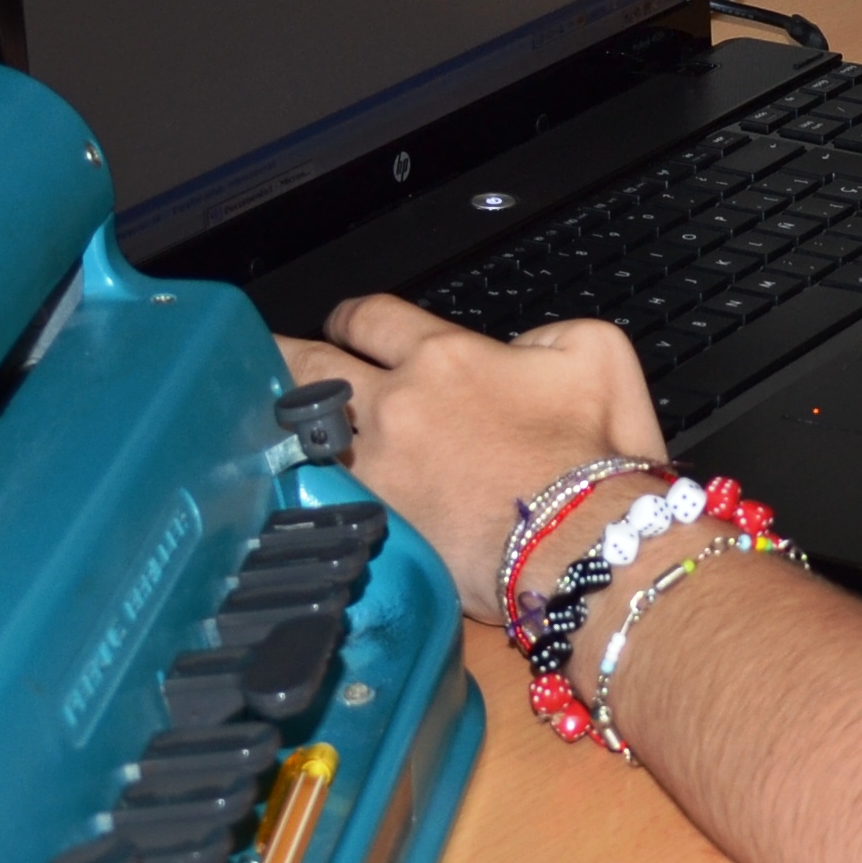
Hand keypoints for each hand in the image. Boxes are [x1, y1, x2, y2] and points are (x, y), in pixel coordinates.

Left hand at [279, 300, 668, 622]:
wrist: (585, 545)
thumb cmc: (596, 460)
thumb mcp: (597, 356)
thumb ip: (546, 335)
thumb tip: (512, 351)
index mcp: (446, 355)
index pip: (373, 317)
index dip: (354, 316)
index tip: (349, 325)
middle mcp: (397, 402)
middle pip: (312, 364)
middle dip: (287, 354)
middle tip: (274, 357)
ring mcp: (378, 466)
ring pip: (304, 429)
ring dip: (286, 419)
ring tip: (264, 420)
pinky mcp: (377, 521)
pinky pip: (322, 491)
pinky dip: (304, 482)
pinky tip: (287, 482)